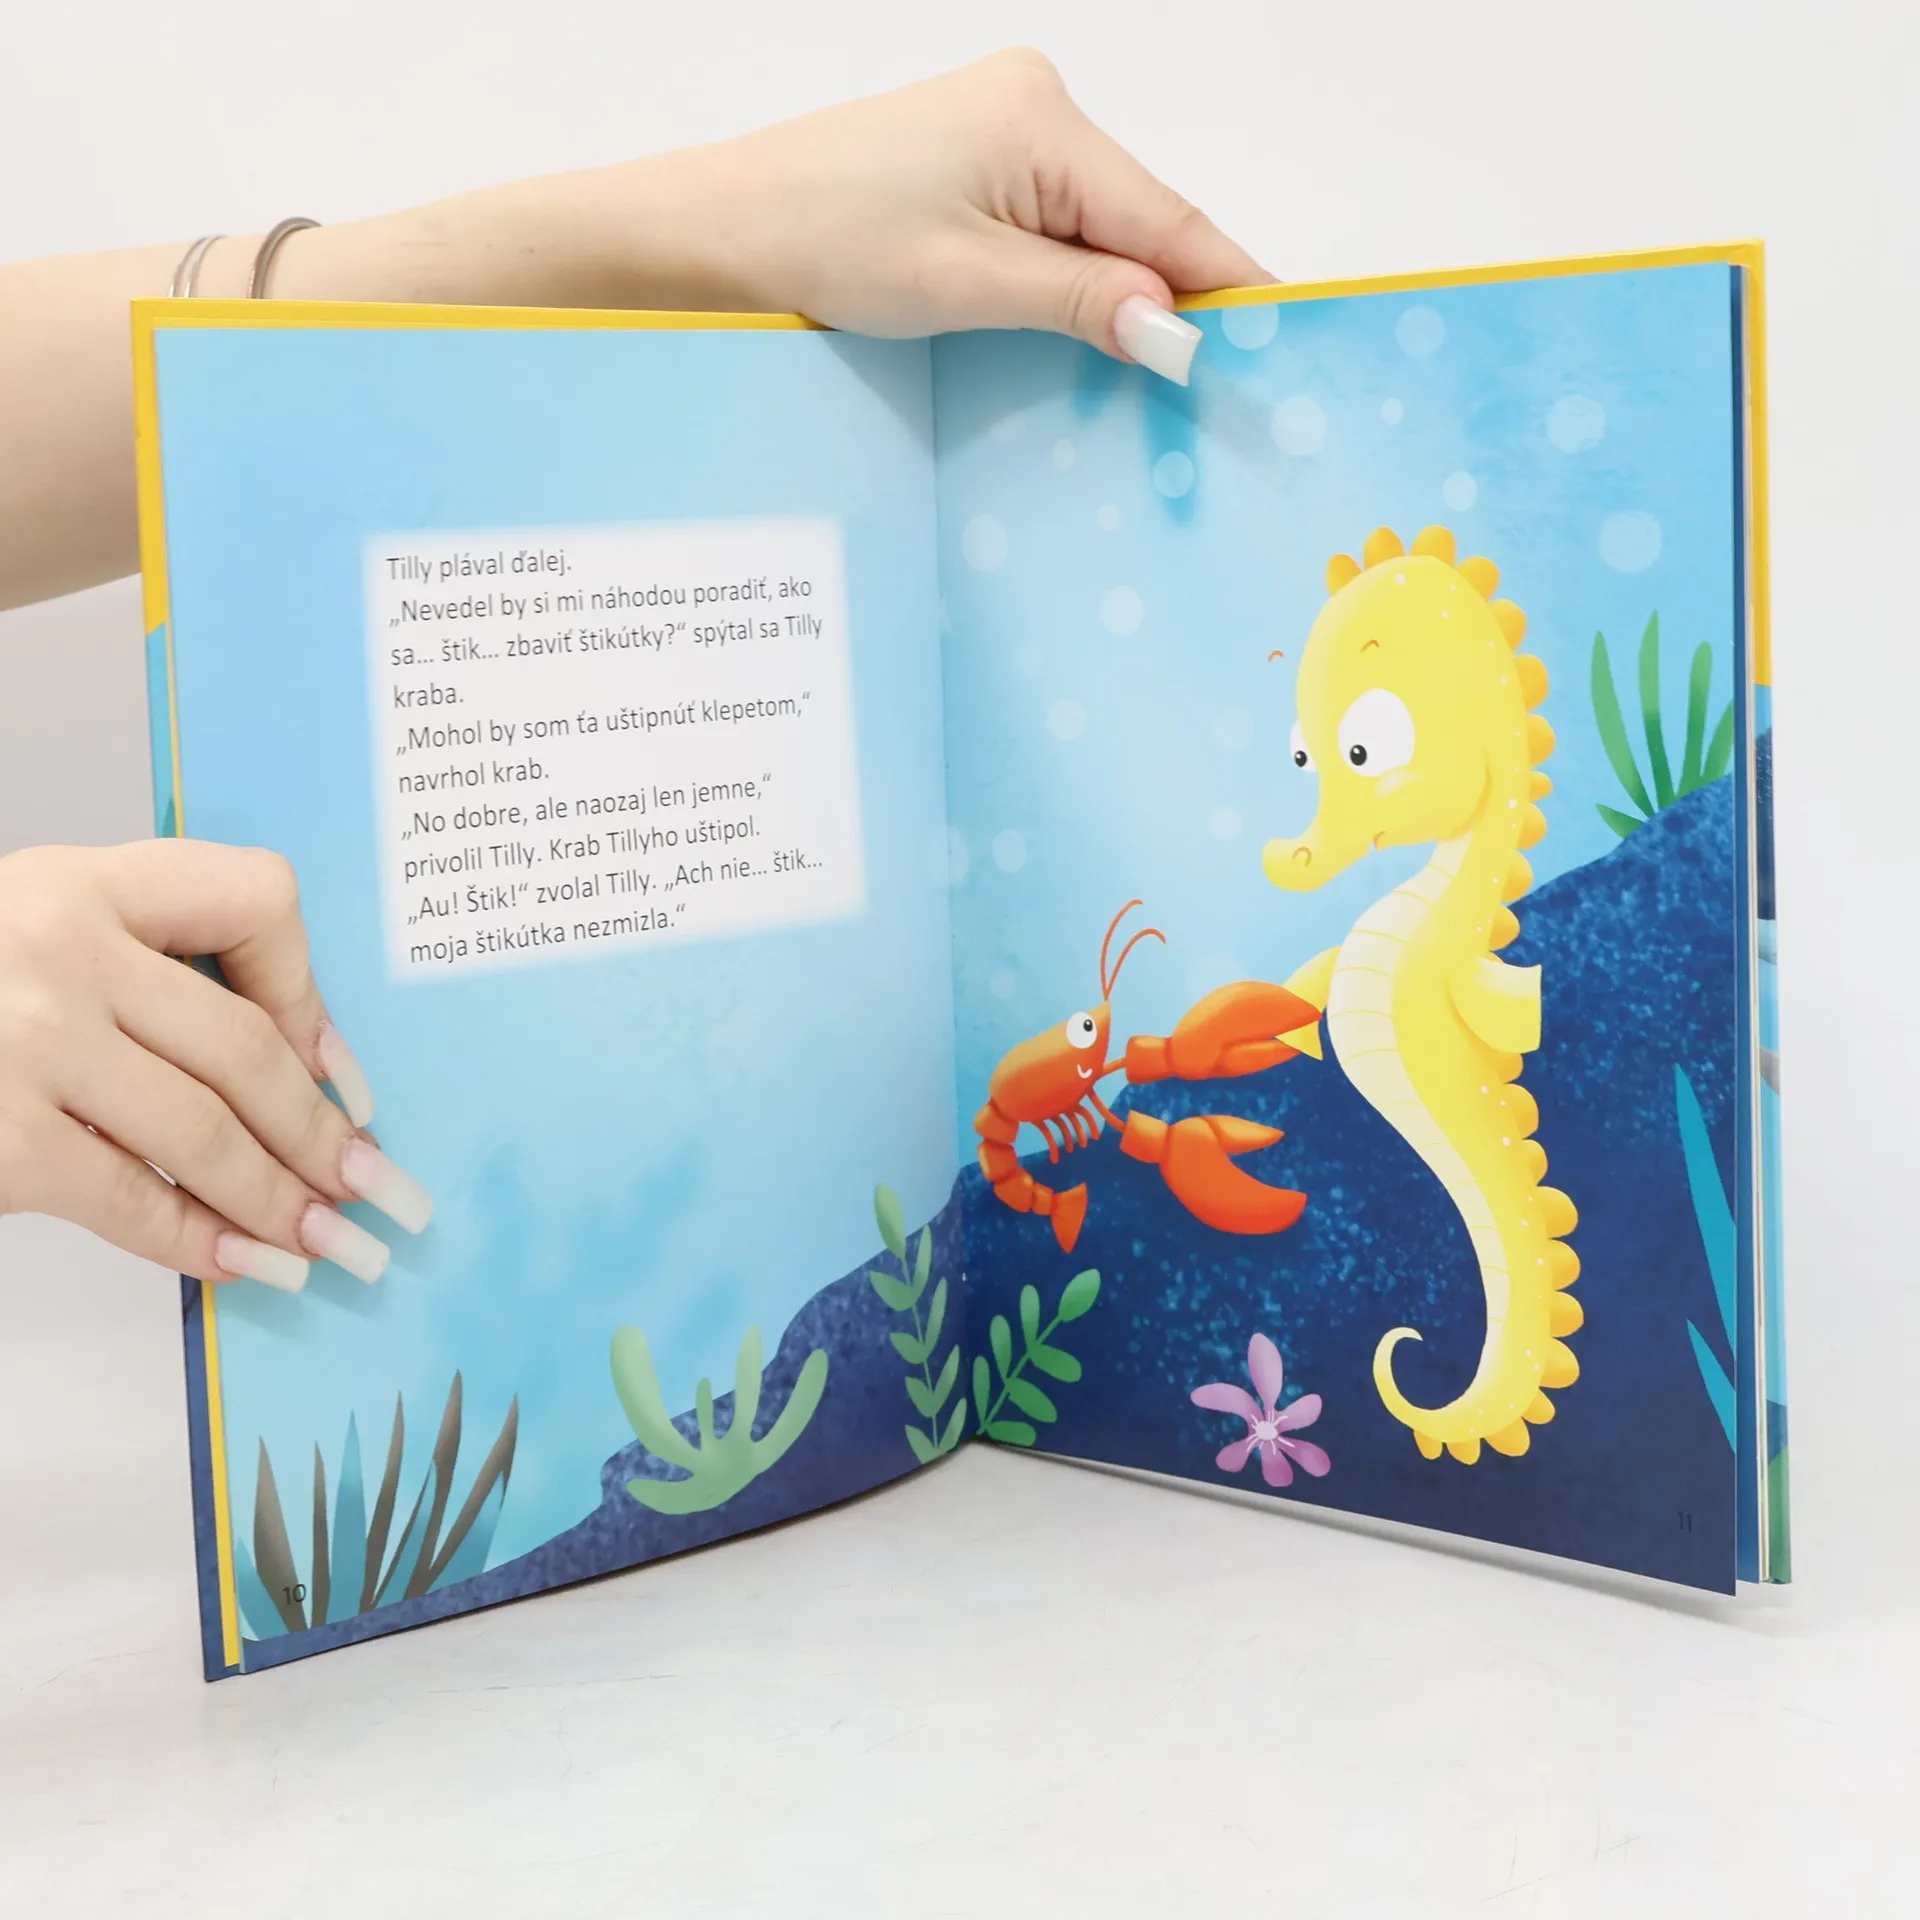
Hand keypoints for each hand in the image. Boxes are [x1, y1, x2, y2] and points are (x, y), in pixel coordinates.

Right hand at [0, 841, 430, 1290]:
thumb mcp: (36, 936)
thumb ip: (143, 971)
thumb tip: (301, 1077)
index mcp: (84, 880)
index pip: (255, 898)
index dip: (315, 993)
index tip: (345, 1072)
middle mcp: (59, 945)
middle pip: (245, 1048)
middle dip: (325, 1134)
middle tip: (380, 1190)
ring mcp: (25, 1041)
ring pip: (206, 1132)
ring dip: (285, 1201)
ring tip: (334, 1244)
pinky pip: (131, 1197)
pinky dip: (200, 1241)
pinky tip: (246, 1264)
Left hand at [661, 49, 1269, 379]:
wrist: (717, 234)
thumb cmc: (818, 240)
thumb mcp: (964, 284)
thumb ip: (1081, 302)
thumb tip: (1179, 332)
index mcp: (1042, 120)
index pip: (1170, 220)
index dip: (1230, 290)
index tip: (1290, 347)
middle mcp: (1035, 106)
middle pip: (1142, 224)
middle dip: (1174, 305)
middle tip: (1222, 396)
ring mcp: (1004, 131)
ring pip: (1101, 232)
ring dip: (1121, 302)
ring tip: (1159, 383)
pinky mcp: (975, 164)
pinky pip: (1057, 230)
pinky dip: (1077, 286)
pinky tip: (1092, 338)